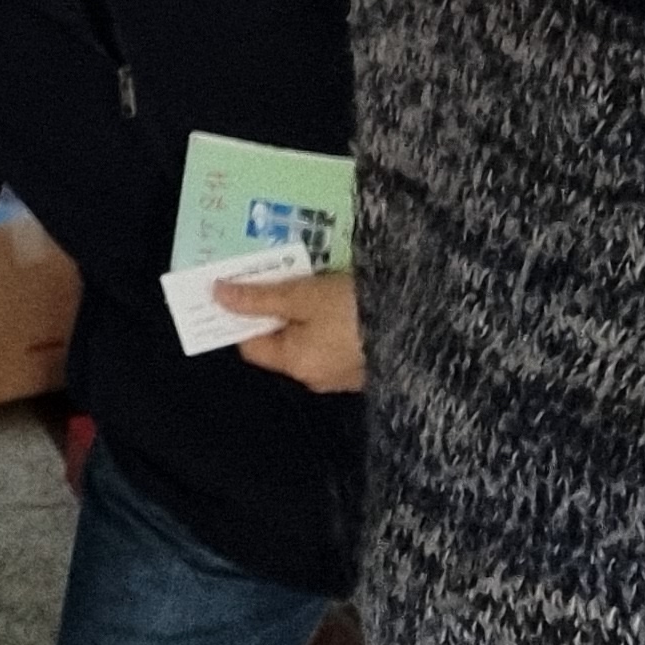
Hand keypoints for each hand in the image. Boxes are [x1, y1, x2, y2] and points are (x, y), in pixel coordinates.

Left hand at [214, 270, 363, 393]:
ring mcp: (349, 371)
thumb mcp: (304, 296)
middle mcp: (319, 376)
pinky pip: (340, 337)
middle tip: (278, 269)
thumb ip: (260, 297)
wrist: (427, 325)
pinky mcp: (373, 360)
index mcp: (297, 364)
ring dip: (308, 307)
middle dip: (277, 305)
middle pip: (283, 339)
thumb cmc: (357, 311)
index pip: (251, 345)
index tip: (242, 283)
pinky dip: (334, 315)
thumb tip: (217, 295)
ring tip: (310, 273)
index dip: (242, 315)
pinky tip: (343, 289)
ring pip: (313, 335)